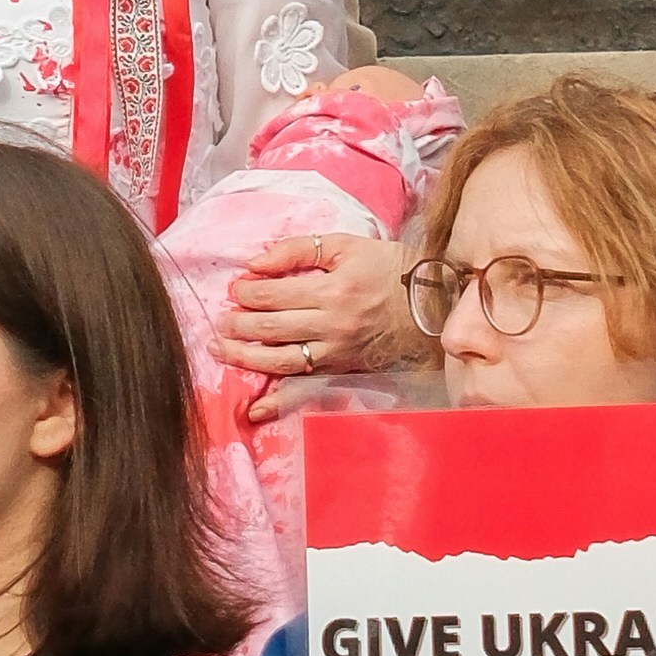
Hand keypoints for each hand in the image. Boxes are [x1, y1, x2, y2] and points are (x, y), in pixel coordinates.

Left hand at [223, 222, 419, 392]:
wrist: (435, 305)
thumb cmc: (391, 269)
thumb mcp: (347, 246)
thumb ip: (299, 249)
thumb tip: (256, 262)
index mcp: (333, 290)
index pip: (273, 294)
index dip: (246, 292)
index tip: (234, 289)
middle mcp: (332, 326)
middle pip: (271, 329)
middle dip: (237, 325)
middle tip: (220, 320)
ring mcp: (338, 352)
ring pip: (280, 361)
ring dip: (244, 358)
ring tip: (220, 350)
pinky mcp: (344, 370)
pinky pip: (306, 387)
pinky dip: (279, 402)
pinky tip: (256, 409)